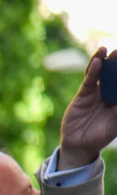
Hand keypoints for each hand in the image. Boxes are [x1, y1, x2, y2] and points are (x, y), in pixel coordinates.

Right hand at [59, 47, 116, 169]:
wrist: (80, 145)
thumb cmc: (102, 136)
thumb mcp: (116, 124)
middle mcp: (109, 93)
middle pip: (114, 73)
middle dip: (116, 62)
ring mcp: (95, 92)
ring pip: (101, 73)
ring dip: (104, 61)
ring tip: (106, 49)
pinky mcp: (82, 95)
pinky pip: (88, 80)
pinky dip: (92, 71)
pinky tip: (97, 62)